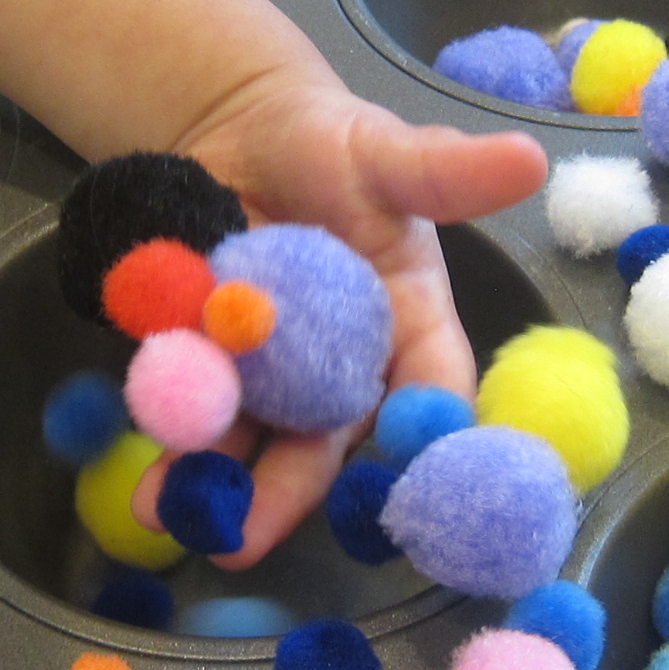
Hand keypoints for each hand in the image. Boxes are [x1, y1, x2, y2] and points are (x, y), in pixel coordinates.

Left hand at [129, 71, 547, 567]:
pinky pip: (195, 409)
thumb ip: (448, 172)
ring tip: (167, 515)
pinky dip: (170, 438)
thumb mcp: (387, 150)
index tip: (398, 487)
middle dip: (288, 493)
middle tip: (244, 540)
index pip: (433, 397)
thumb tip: (531, 156)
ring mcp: (276, 374)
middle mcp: (349, 368)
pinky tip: (137, 472)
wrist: (235, 129)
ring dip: (214, 483)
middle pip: (329, 442)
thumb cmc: (330, 141)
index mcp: (412, 325)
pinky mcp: (211, 365)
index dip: (423, 445)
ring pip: (254, 439)